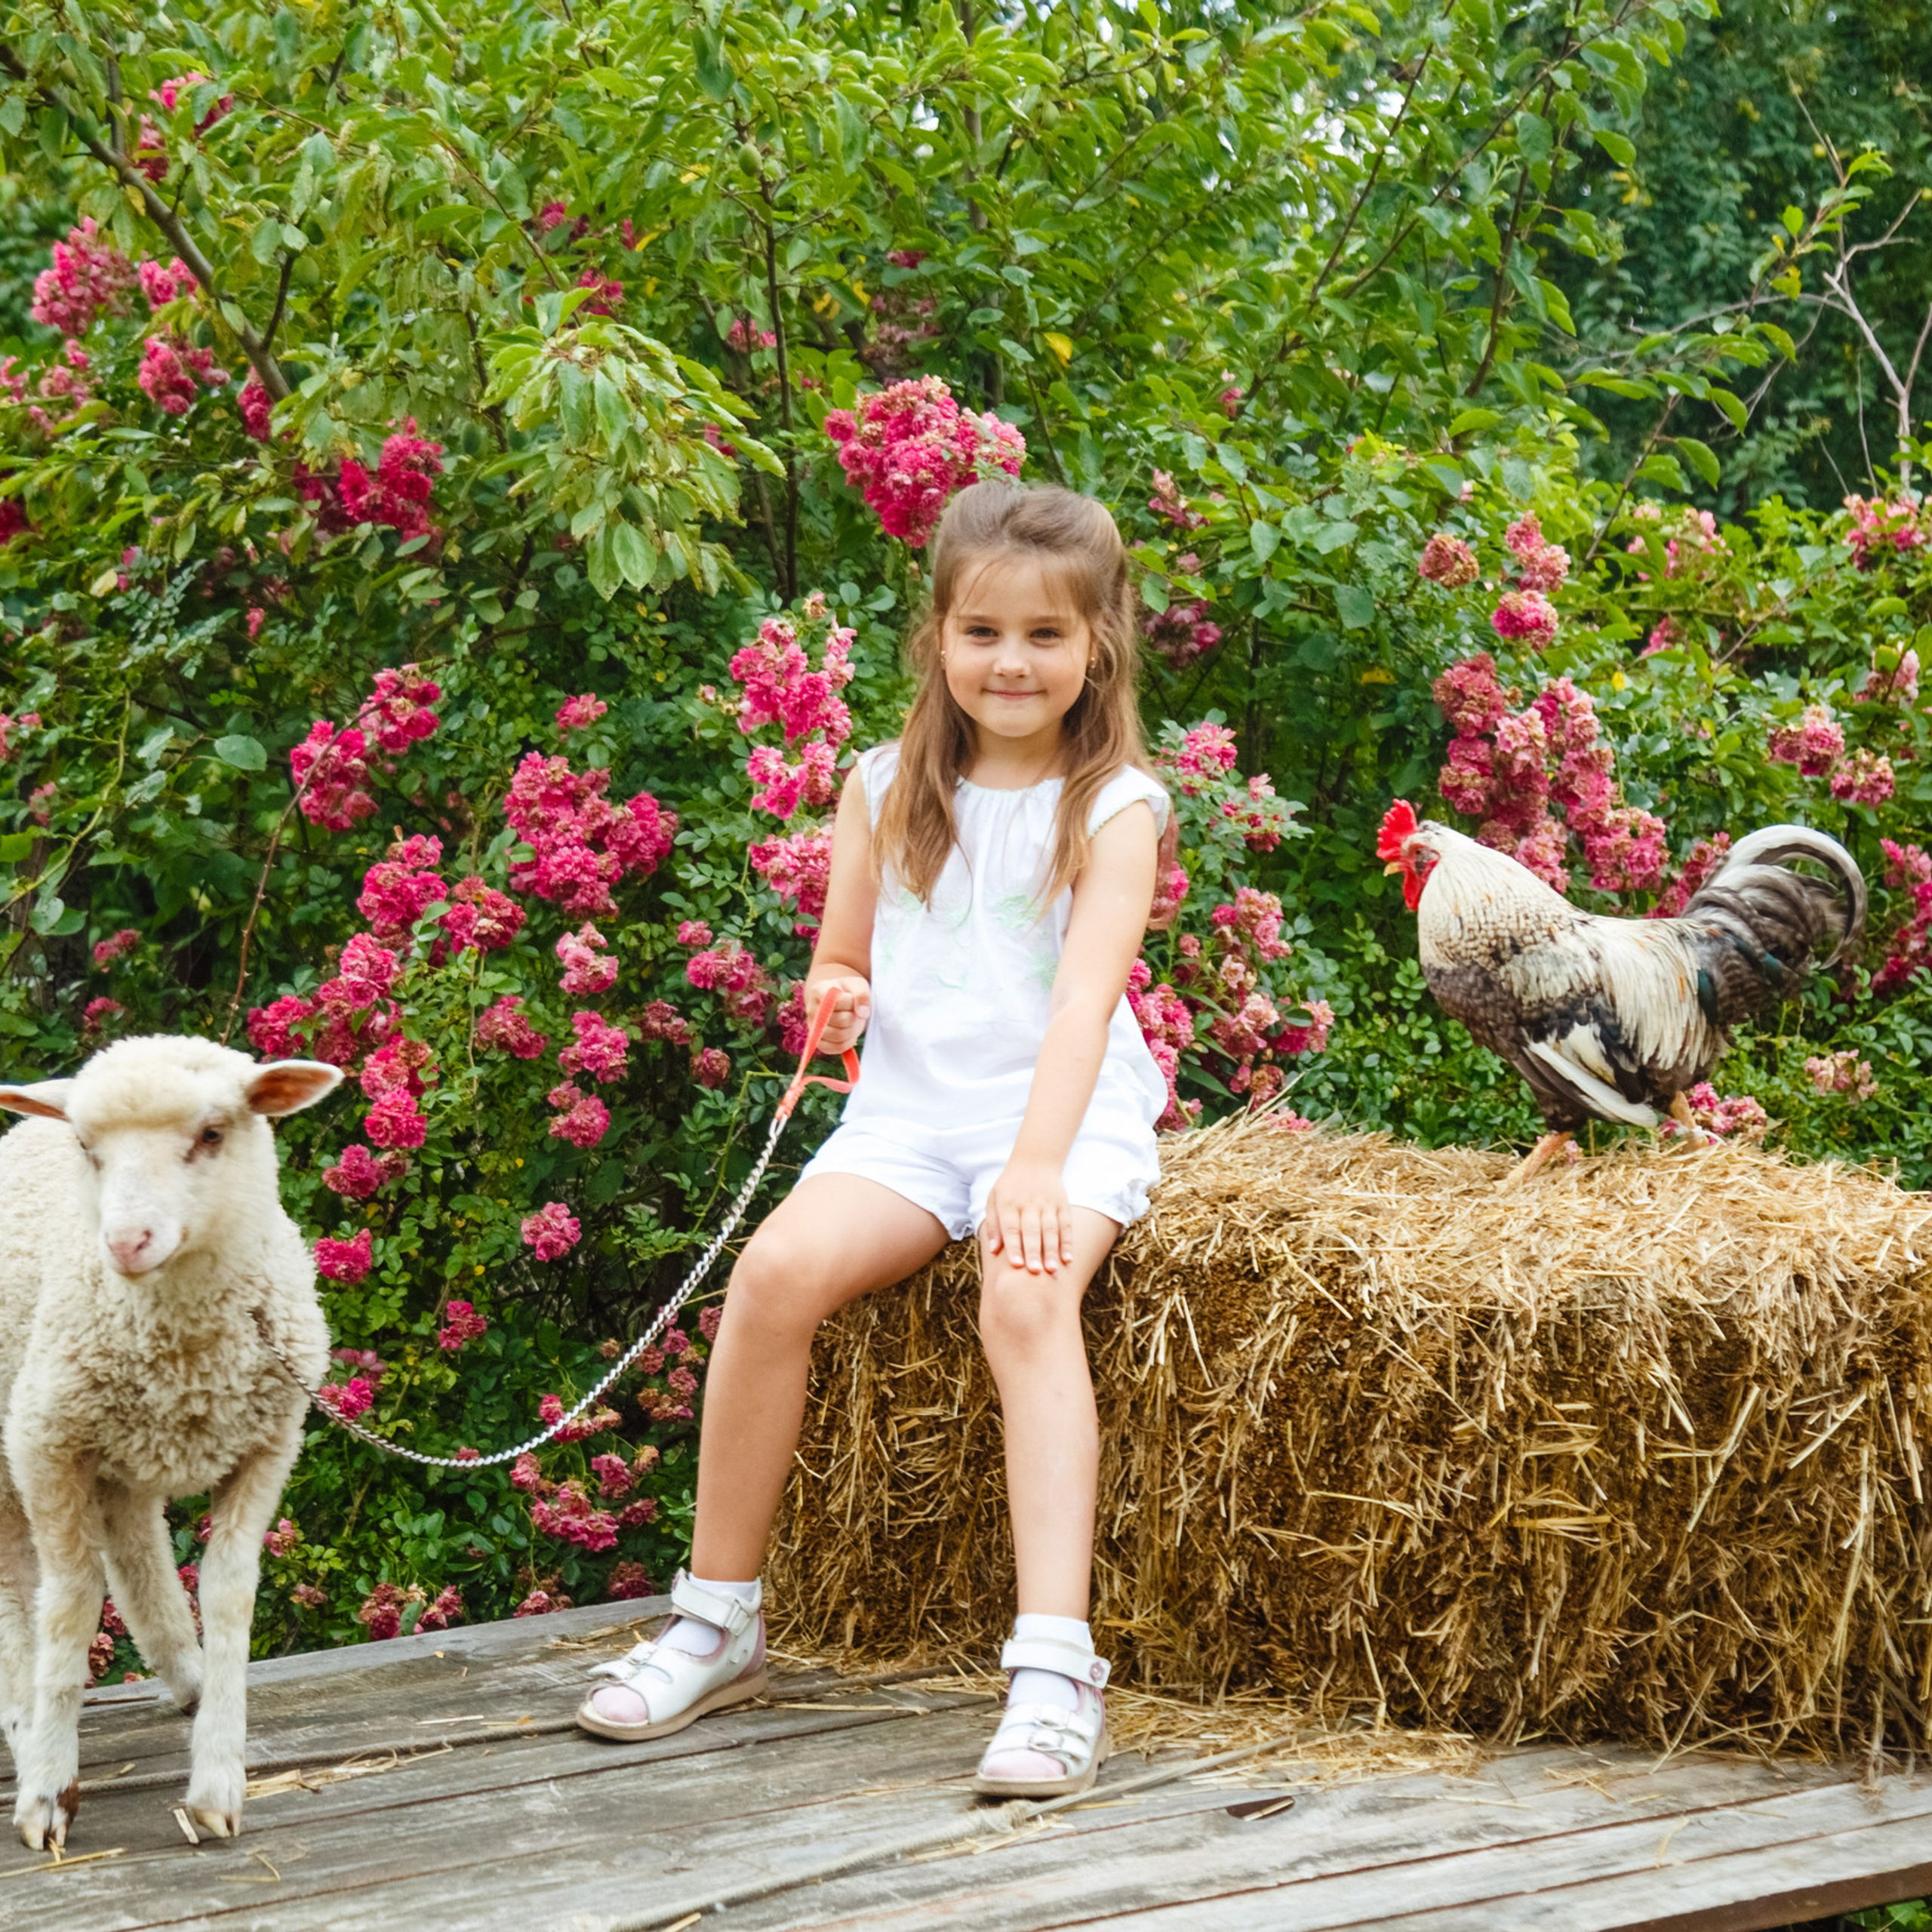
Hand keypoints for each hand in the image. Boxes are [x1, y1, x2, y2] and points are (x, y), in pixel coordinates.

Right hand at [802, 971, 871, 1053]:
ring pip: (839, 1036)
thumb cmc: (848, 992)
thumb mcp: (858, 985)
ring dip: (852, 1030)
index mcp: (819, 990)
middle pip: (841, 1020)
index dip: (852, 1001)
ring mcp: (812, 1027)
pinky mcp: (817, 1042)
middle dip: (854, 1017)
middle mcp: (812, 1009)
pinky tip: (848, 1034)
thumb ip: (861, 994)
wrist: (838, 1002)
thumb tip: (861, 1014)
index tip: (852, 998)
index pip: (838, 1000)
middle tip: (853, 1012)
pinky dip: (847, 1043)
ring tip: (851, 1022)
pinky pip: (835, 1048)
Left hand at [982, 1157, 1072, 1275]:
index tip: (1016, 1265)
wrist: (1035, 1160)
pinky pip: (1066, 1225)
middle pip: (1032, 1230)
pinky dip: (1068, 1242)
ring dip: (1052, 1250)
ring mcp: (1048, 1203)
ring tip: (1052, 1270)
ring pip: (1051, 1229)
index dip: (1014, 1246)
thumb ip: (993, 1225)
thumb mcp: (993, 1199)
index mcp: (1009, 1203)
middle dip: (1034, 1251)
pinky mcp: (1062, 1204)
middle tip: (1035, 1272)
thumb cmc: (1010, 1186)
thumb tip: (993, 1251)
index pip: (1012, 1227)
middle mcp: (1029, 1203)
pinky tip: (1068, 1259)